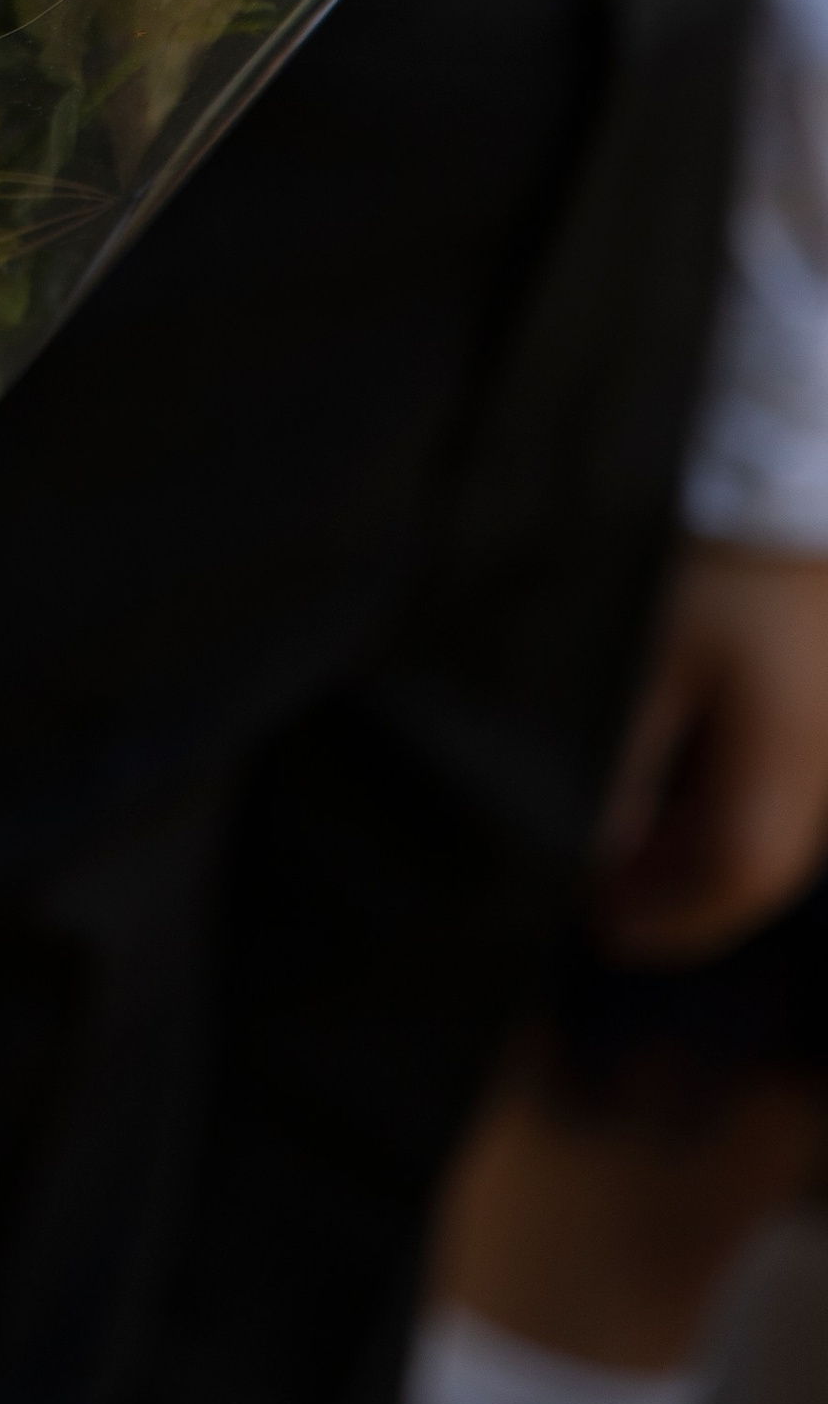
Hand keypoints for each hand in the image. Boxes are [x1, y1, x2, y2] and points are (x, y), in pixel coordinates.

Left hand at [596, 541, 827, 960]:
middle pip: (755, 866)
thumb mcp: (648, 663)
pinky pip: (779, 786)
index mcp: (784, 767)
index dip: (667, 920)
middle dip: (677, 894)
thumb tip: (598, 847)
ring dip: (697, 850)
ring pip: (769, 831)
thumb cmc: (712, 562)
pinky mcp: (822, 710)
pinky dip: (721, 805)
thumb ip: (626, 763)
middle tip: (601, 894)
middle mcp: (824, 768)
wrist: (782, 474)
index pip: (733, 881)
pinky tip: (670, 783)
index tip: (603, 929)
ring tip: (622, 844)